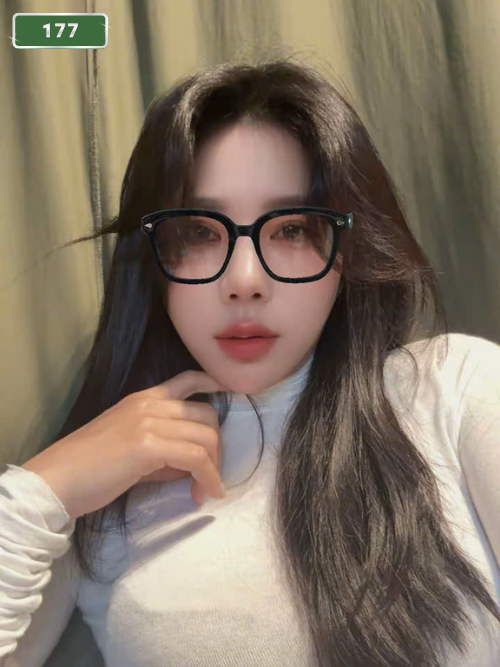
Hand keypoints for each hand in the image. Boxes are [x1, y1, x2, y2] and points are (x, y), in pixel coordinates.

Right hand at [21, 371, 227, 517]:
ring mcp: (149, 422)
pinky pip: (196, 458)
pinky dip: (209, 478)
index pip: (186, 379)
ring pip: (206, 436)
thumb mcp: (130, 449)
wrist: (56, 480)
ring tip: (206, 490)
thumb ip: (162, 449)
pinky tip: (205, 494)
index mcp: (142, 399)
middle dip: (217, 445)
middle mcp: (149, 404)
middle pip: (207, 414)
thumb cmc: (88, 469)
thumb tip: (191, 464)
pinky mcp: (148, 446)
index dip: (213, 382)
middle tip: (210, 473)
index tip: (229, 392)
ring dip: (214, 467)